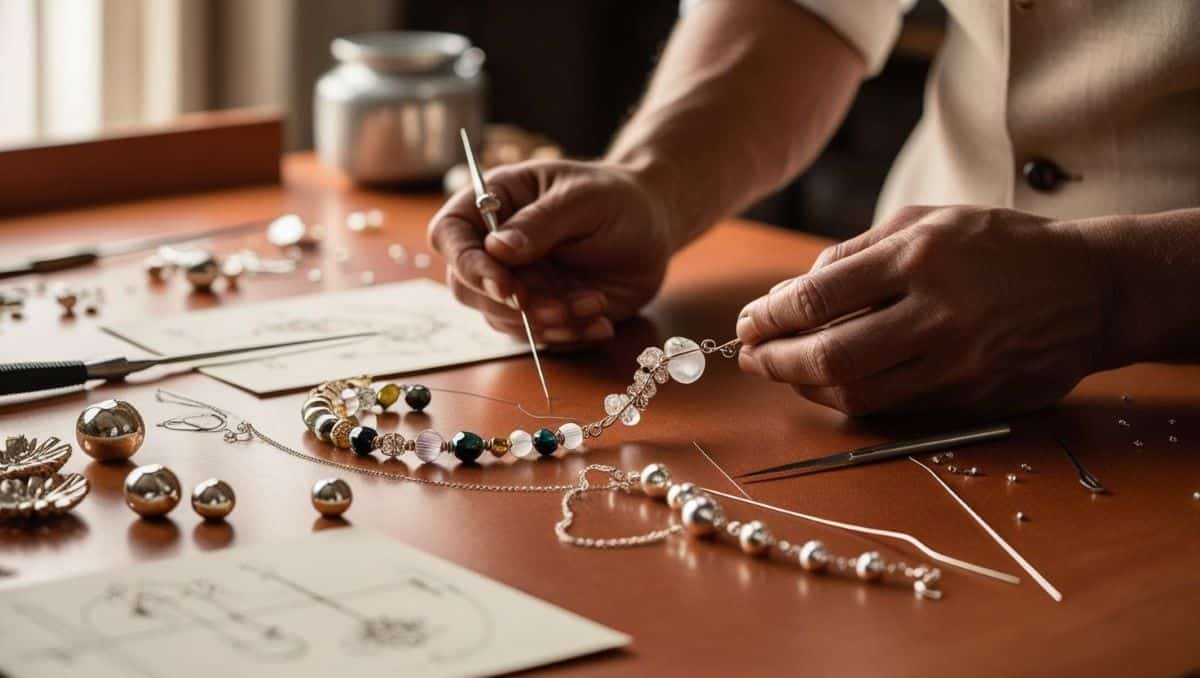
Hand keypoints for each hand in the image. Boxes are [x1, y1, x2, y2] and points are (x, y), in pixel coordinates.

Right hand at [428, 159, 672, 344]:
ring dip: (546, 324)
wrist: (651, 227)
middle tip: (561, 307)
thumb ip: (541, 222)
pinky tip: (601, 321)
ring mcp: (515, 281)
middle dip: (513, 307)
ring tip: (596, 304)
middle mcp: (494, 247)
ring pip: (503, 319)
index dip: (468, 264)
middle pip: (467, 287)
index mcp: (494, 203)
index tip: (506, 287)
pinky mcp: (539, 309)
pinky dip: (567, 336)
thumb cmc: (615, 198)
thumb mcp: (584, 199)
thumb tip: (497, 248)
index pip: (450, 233)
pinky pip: (537, 336)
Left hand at [735, 205, 1108, 415]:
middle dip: (775, 361)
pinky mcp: (969, 397)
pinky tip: (829, 384)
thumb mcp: (926, 222)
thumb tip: (789, 293)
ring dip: (806, 388)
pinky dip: (849, 398)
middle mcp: (936, 314)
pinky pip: (892, 407)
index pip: (816, 298)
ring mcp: (955, 363)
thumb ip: (854, 254)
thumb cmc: (997, 247)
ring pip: (856, 394)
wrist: (1090, 289)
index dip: (768, 317)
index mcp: (918, 258)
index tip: (748, 323)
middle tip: (752, 356)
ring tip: (784, 371)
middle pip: (828, 357)